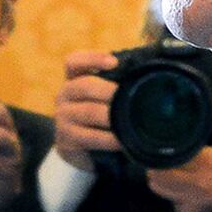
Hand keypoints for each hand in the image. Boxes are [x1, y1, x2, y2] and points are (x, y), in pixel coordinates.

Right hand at [52, 50, 121, 170]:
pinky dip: (109, 139)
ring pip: (89, 112)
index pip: (74, 62)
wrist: (83, 152)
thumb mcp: (106, 99)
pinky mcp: (66, 140)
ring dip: (112, 116)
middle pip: (84, 86)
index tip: (114, 62)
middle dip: (109, 90)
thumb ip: (119, 85)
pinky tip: (121, 141)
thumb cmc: (101, 118)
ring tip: (131, 120)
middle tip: (130, 95)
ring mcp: (63, 118)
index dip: (92, 59)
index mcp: (74, 80)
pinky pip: (90, 137)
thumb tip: (147, 73)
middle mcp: (64, 96)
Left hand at [144, 104, 211, 211]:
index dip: (162, 146)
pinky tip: (191, 189)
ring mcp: (192, 204)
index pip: (166, 155)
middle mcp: (195, 185)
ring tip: (177, 170)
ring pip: (160, 189)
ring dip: (164, 179)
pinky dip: (178, 196)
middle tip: (169, 154)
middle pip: (155, 173)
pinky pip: (175, 205)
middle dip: (157, 163)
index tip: (168, 140)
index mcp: (208, 163)